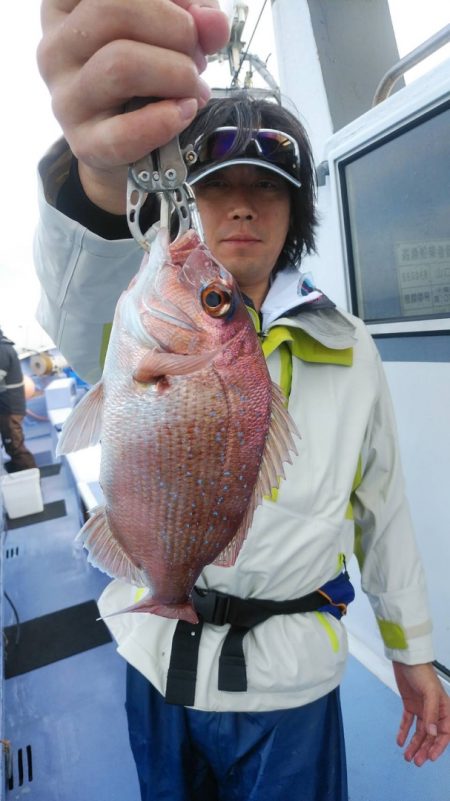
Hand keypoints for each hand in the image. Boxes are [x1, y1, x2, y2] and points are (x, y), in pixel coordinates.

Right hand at [37, 0, 228, 211]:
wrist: (129, 146)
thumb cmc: (147, 74)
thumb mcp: (169, 31)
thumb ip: (193, 16)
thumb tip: (212, 23)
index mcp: (67, 6)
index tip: (189, 14)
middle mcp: (55, 47)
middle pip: (112, 11)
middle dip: (175, 30)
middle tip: (197, 56)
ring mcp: (64, 98)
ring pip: (119, 65)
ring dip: (176, 74)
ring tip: (193, 87)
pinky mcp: (83, 144)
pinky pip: (123, 132)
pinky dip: (164, 121)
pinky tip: (184, 112)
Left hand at [393, 661, 449, 765]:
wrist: (406, 659)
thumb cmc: (421, 671)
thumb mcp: (429, 692)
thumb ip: (431, 713)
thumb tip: (433, 733)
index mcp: (444, 708)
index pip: (444, 733)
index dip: (438, 746)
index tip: (430, 757)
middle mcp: (434, 711)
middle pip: (431, 735)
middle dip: (424, 749)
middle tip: (416, 761)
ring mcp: (421, 708)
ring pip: (419, 732)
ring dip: (414, 744)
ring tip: (407, 757)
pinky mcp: (410, 704)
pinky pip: (408, 722)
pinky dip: (404, 732)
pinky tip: (399, 741)